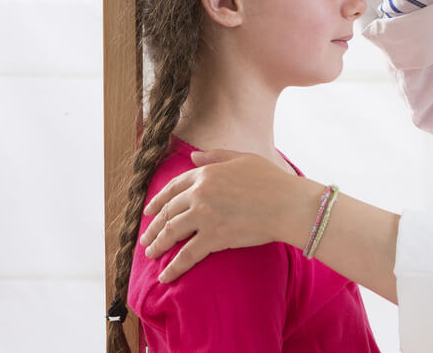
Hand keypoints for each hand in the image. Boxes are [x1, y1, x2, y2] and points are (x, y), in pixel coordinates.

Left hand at [139, 149, 307, 282]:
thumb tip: (193, 157)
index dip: (158, 200)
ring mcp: (204, 216)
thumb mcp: (243, 159)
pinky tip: (164, 276)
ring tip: (150, 253)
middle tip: (145, 237)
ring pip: (171, 232)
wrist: (287, 204)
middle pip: (168, 212)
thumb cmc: (271, 180)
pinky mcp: (213, 238)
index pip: (173, 188)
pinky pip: (186, 255)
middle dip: (154, 226)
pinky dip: (173, 267)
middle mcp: (200, 194)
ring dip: (157, 244)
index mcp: (206, 174)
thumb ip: (216, 156)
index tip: (149, 210)